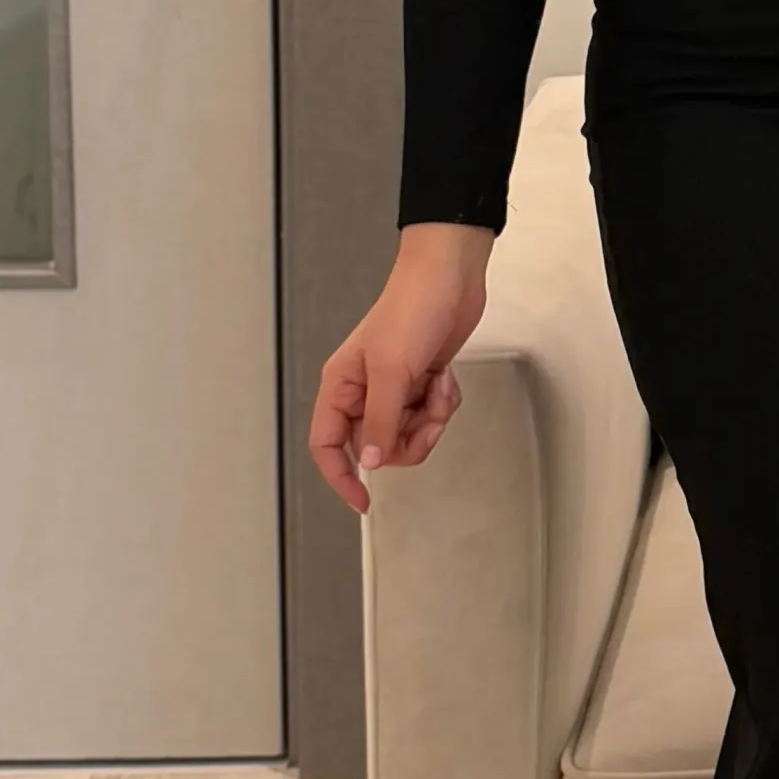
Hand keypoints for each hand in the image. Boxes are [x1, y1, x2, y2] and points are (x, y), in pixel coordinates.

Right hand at [309, 225, 491, 510]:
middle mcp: (363, 391)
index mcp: (340, 386)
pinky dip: (441, 405)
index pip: (327, 445)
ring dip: (429, 421)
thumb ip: (379, 422)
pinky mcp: (421, 383)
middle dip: (405, 440)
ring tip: (436, 390)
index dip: (341, 477)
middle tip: (424, 418)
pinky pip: (429, 416)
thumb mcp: (392, 371)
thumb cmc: (412, 310)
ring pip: (405, 434)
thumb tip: (368, 463)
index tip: (363, 500)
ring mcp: (394, 388)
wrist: (451, 278)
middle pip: (375, 446)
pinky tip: (444, 378)